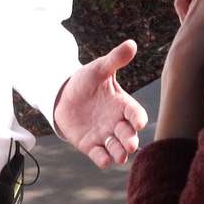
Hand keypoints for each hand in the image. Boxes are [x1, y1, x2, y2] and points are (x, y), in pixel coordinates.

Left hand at [54, 40, 149, 167]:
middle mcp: (117, 122)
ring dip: (120, 153)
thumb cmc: (86, 80)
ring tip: (120, 155)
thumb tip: (131, 44)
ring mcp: (105, 135)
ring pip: (117, 149)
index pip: (136, 114)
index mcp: (122, 104)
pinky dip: (103, 160)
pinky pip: (100, 156)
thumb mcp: (99, 68)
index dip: (138, 118)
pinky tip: (103, 160)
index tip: (139, 122)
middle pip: (129, 135)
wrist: (64, 95)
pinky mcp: (91, 145)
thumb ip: (115, 59)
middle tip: (130, 144)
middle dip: (131, 141)